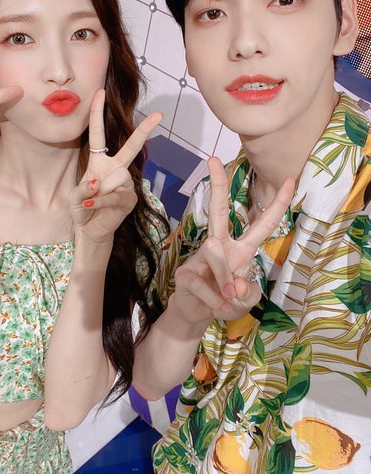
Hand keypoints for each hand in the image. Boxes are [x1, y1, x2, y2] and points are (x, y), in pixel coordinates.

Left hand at [69, 89, 161, 244]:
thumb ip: (83, 189)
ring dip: (98, 191)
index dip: (97, 114)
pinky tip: (91, 205)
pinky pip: (114, 195)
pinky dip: (100, 201)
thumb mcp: (74, 197)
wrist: (91, 230)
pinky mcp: (130, 199)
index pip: (98, 134)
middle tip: (159, 114)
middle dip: (145, 130)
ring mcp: (125, 184)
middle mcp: (116, 169)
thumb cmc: (83, 208)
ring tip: (90, 202)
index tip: (100, 93)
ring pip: (115, 178)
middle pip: (131, 146)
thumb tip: (100, 184)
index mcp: (100, 162)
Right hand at [173, 156, 293, 326]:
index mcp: (241, 249)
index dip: (277, 204)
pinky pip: (203, 284)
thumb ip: (247, 294)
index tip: (289, 179)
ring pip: (216, 256)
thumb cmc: (226, 301)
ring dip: (225, 284)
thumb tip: (234, 285)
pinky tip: (212, 305)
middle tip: (211, 159)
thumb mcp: (246, 302)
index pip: (262, 224)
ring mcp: (201, 256)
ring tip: (227, 301)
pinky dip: (213, 301)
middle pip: (218, 211)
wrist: (196, 314)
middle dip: (216, 185)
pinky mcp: (185, 271)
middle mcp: (221, 245)